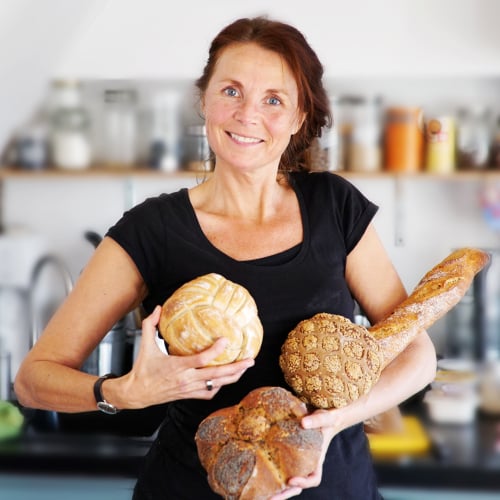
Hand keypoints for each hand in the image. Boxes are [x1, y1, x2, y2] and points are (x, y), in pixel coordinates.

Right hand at [119, 305, 254, 408]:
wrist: (136, 394)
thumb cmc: (142, 369)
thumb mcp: (144, 345)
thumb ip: (150, 325)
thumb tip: (157, 308)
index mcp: (177, 367)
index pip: (201, 360)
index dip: (215, 351)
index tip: (226, 340)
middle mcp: (186, 380)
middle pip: (216, 375)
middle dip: (236, 368)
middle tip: (250, 360)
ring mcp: (189, 389)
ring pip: (216, 385)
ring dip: (232, 377)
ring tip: (245, 368)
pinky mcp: (188, 395)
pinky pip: (209, 393)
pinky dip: (219, 386)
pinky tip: (226, 379)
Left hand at [270, 409, 339, 497]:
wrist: (323, 415)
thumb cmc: (327, 419)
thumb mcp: (325, 418)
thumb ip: (317, 420)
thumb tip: (303, 423)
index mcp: (317, 459)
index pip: (313, 478)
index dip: (303, 482)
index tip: (291, 480)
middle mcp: (307, 463)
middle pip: (298, 485)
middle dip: (285, 493)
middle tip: (271, 498)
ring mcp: (297, 460)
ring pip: (289, 480)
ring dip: (278, 489)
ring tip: (264, 496)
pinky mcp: (288, 453)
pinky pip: (282, 467)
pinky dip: (274, 474)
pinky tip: (261, 475)